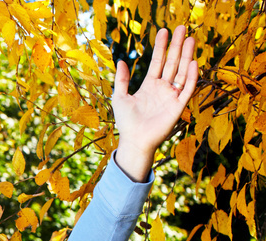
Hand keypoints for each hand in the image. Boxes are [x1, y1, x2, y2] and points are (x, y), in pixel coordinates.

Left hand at [113, 25, 198, 181]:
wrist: (134, 141)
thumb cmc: (126, 122)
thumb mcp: (120, 97)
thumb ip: (122, 79)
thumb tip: (121, 61)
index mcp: (149, 86)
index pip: (158, 62)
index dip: (161, 47)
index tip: (164, 31)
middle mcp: (163, 89)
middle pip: (172, 63)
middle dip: (177, 46)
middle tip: (182, 28)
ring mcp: (172, 96)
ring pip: (182, 72)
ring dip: (186, 56)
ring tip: (190, 39)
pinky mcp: (178, 106)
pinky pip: (187, 88)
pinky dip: (191, 76)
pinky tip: (192, 62)